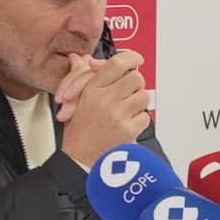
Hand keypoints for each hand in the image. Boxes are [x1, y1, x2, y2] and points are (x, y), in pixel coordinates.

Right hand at [60, 50, 150, 167]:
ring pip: (144, 96)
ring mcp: (118, 115)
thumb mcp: (73, 102)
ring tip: (127, 111)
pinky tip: (127, 126)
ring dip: (138, 102)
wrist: (80, 162)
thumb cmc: (78, 134)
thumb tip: (82, 59)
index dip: (131, 57)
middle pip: (136, 78)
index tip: (137, 59)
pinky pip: (145, 117)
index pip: (117, 64)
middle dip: (135, 84)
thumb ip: (80, 77)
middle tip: (128, 92)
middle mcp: (105, 100)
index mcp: (92, 90)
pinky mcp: (128, 130)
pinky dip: (139, 121)